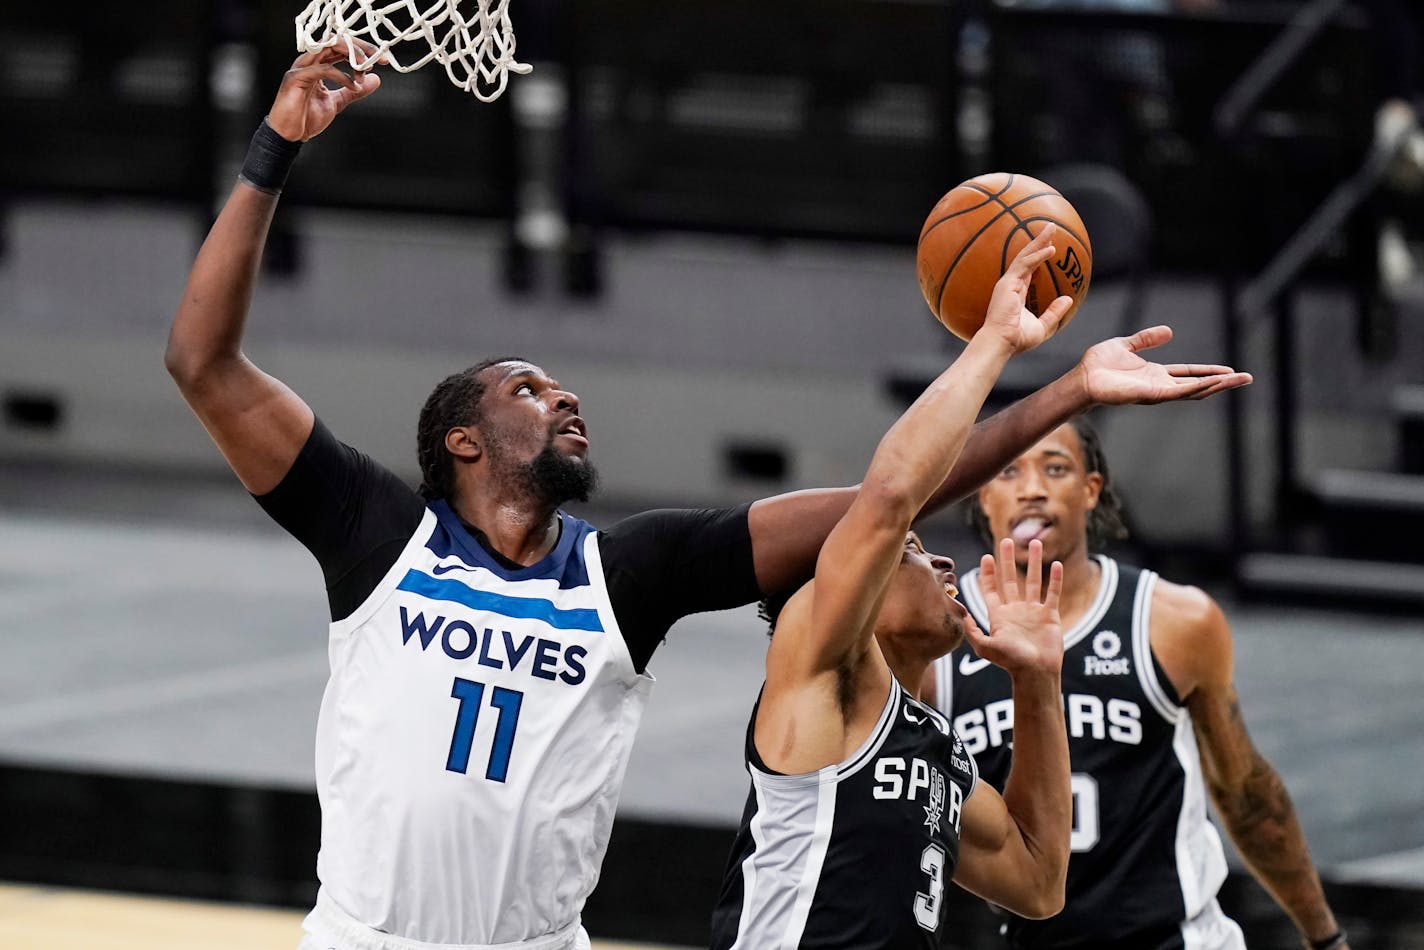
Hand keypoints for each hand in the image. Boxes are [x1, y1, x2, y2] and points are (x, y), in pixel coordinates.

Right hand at [268, 42, 386, 142]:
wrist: (289, 135)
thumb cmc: (306, 117)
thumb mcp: (337, 102)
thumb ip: (353, 90)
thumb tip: (375, 79)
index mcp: (317, 64)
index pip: (340, 46)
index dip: (362, 49)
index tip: (383, 60)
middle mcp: (309, 61)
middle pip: (336, 41)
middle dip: (360, 47)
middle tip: (379, 59)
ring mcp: (301, 68)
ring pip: (328, 48)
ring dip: (351, 56)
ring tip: (366, 68)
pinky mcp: (296, 78)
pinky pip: (322, 70)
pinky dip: (341, 75)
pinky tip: (353, 85)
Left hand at [966, 538, 1063, 676]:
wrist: (1036, 673)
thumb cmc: (1010, 662)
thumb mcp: (985, 646)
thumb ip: (972, 629)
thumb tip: (957, 611)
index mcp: (999, 615)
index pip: (991, 589)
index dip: (988, 573)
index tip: (987, 556)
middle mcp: (1015, 610)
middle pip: (1011, 579)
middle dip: (1008, 560)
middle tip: (1007, 540)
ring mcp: (1033, 612)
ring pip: (1033, 581)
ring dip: (1034, 562)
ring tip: (1036, 542)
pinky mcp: (1050, 616)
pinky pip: (1053, 593)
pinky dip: (1055, 579)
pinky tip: (1056, 564)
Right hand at [978, 225, 1074, 355]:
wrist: (1001, 343)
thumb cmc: (1018, 339)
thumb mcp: (1043, 325)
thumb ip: (1054, 312)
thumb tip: (1068, 299)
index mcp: (1016, 292)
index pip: (1029, 268)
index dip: (1038, 254)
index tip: (1049, 244)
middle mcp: (1010, 284)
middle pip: (1026, 256)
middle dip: (1038, 240)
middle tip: (1050, 227)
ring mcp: (1008, 282)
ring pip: (1025, 256)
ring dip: (1039, 241)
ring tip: (1051, 228)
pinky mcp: (1007, 283)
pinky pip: (1025, 266)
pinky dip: (1038, 256)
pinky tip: (1050, 249)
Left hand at [1074, 325, 1252, 405]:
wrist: (1082, 377)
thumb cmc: (1098, 364)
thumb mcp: (1126, 344)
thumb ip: (1146, 339)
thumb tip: (1169, 332)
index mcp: (1156, 374)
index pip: (1189, 373)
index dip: (1209, 372)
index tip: (1229, 371)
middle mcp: (1160, 385)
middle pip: (1198, 386)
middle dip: (1222, 383)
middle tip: (1247, 378)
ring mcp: (1157, 392)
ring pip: (1194, 391)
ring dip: (1217, 386)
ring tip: (1239, 380)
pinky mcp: (1151, 395)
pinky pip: (1179, 392)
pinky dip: (1197, 387)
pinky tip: (1214, 383)